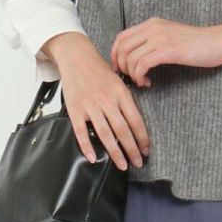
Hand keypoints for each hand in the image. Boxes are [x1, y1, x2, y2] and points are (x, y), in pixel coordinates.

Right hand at [43, 32, 149, 169]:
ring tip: (122, 164)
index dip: (142, 138)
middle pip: (123, 131)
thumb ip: (127, 99)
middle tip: (138, 162)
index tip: (146, 150)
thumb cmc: (99, 70)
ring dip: (115, 153)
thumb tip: (139, 120)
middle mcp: (107, 100)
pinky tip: (94, 158)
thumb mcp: (119, 80)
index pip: (136, 121)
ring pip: (105, 134)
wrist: (76, 57)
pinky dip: (87, 147)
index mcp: (121, 93)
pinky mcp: (75, 109)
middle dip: (132, 150)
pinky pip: (81, 132)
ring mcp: (90, 106)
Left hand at [109, 18, 221, 86]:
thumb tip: (136, 57)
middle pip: (122, 47)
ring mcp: (160, 37)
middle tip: (129, 78)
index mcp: (152, 24)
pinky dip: (140, 76)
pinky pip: (142, 64)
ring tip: (141, 81)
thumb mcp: (170, 37)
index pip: (121, 37)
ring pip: (130, 58)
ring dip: (132, 74)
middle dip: (121, 66)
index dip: (115, 55)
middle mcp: (153, 27)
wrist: (218, 42)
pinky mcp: (168, 50)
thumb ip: (153, 42)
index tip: (119, 69)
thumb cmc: (197, 44)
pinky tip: (148, 82)